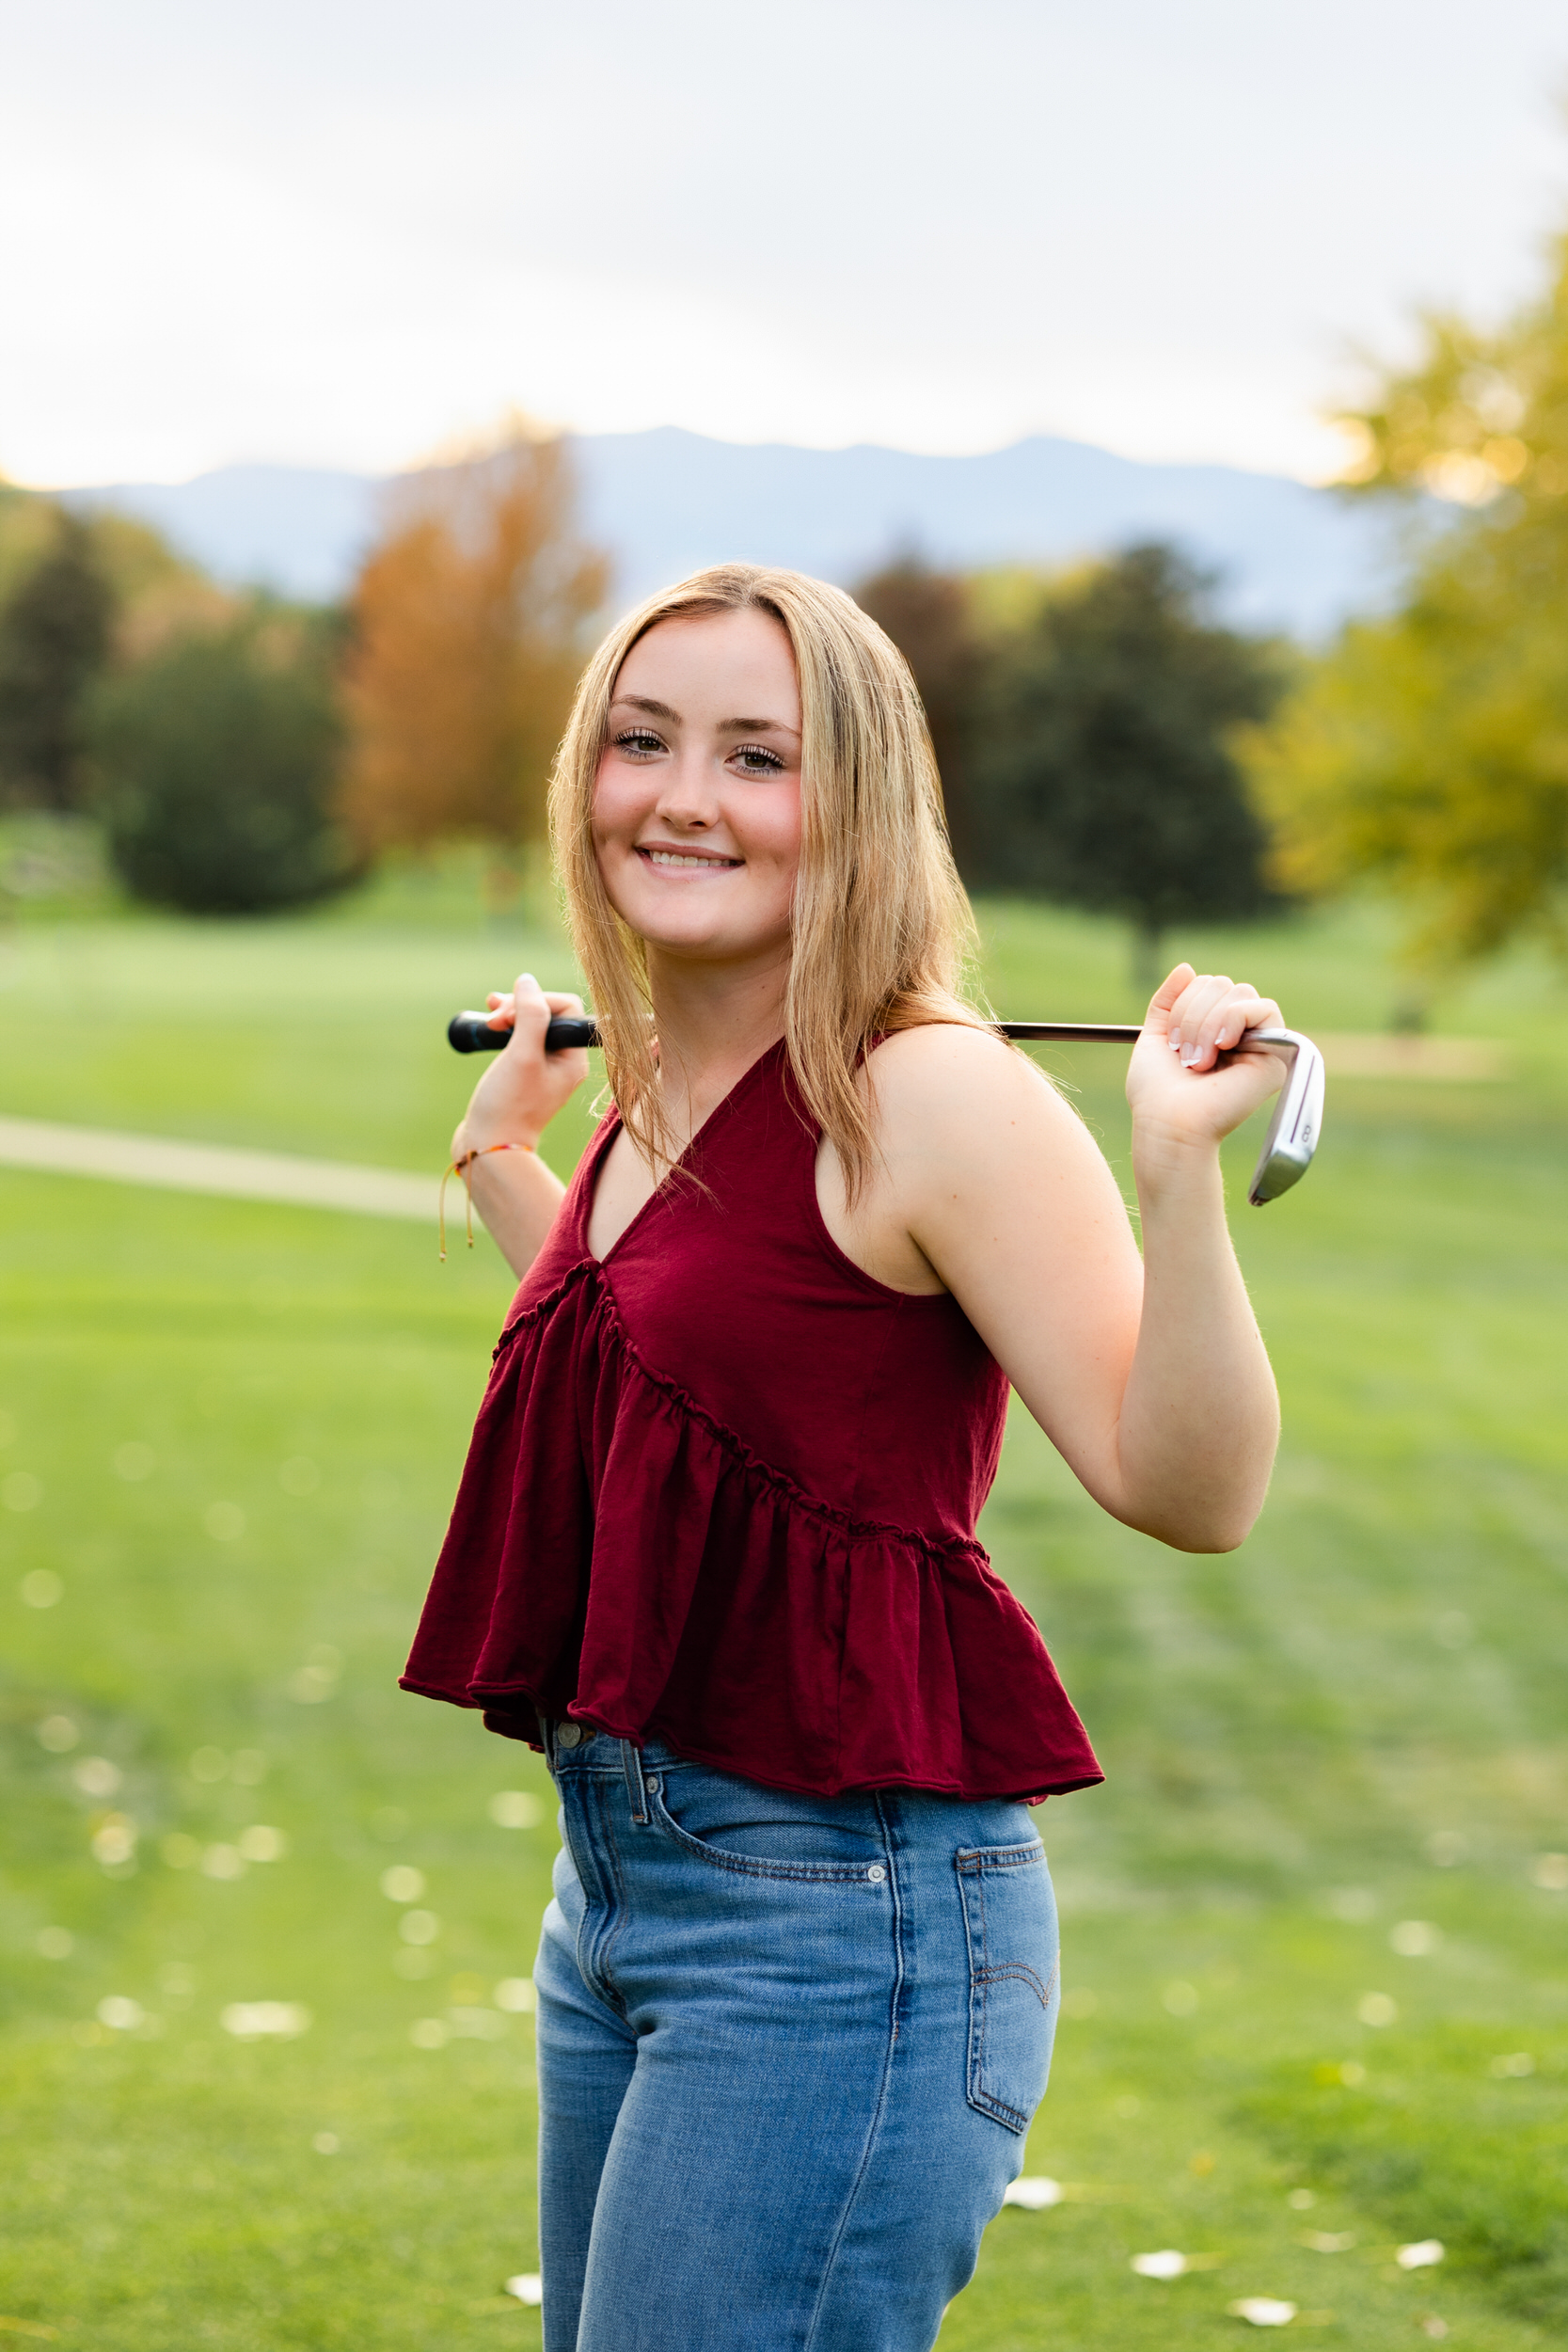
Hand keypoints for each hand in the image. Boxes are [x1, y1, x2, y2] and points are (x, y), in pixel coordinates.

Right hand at [450, 974, 589, 1160]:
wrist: (488, 1149)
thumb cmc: (507, 1105)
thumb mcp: (521, 1055)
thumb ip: (529, 1015)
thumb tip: (527, 981)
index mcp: (572, 1059)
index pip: (565, 1007)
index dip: (536, 1001)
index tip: (506, 1016)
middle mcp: (563, 1063)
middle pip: (548, 1013)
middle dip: (519, 1007)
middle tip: (493, 1016)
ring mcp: (543, 1070)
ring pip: (531, 1026)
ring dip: (509, 1016)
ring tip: (487, 1021)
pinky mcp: (523, 1077)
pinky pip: (519, 1042)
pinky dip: (503, 1032)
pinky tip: (488, 1031)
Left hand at [1126, 964, 1285, 1159]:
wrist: (1169, 1123)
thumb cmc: (1157, 1091)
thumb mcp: (1156, 1035)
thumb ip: (1169, 1000)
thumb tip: (1187, 967)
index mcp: (1213, 1029)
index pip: (1207, 984)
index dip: (1183, 1004)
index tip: (1172, 1043)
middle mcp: (1240, 1034)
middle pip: (1222, 984)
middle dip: (1193, 1014)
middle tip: (1184, 1055)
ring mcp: (1260, 1042)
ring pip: (1238, 992)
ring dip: (1207, 1023)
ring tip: (1199, 1061)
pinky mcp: (1277, 1054)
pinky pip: (1263, 1007)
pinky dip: (1233, 1019)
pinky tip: (1222, 1046)